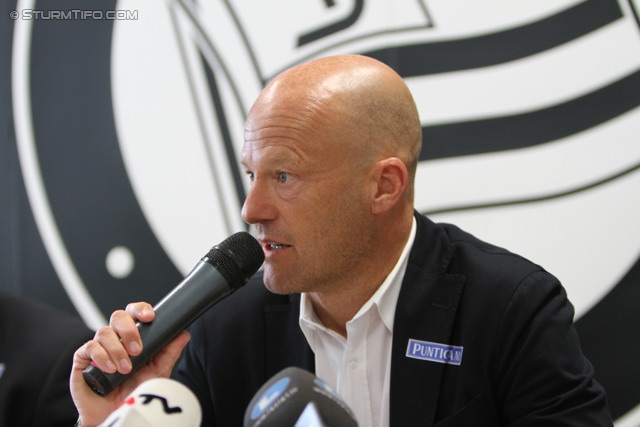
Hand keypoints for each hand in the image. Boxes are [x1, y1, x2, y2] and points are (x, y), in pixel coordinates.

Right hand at [69, 302, 190, 426]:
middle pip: (118, 316)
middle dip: (129, 331)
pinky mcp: (82, 359)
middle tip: (137, 350)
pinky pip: (89, 347)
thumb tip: (184, 333)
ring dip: (117, 349)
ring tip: (125, 369)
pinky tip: (110, 369)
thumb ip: (170, 352)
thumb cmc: (135, 391)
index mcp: (133, 336)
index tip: (149, 317)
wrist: (116, 414)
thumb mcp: (158, 371)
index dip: (140, 309)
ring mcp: (98, 347)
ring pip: (104, 332)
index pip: (134, 313)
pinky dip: (101, 356)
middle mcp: (115, 338)